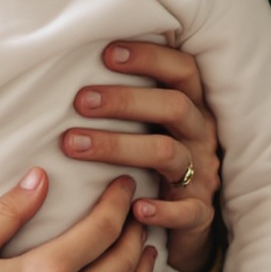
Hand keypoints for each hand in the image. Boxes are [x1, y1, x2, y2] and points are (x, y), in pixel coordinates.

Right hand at [0, 167, 167, 271]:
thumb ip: (8, 211)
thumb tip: (40, 177)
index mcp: (45, 271)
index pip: (102, 228)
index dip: (119, 202)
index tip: (125, 185)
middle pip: (123, 260)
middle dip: (137, 230)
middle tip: (140, 212)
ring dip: (144, 269)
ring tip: (148, 250)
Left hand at [66, 42, 220, 271]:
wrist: (187, 217)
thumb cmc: (153, 157)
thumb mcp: (150, 123)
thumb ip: (126, 100)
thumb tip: (68, 72)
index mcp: (192, 106)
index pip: (181, 69)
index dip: (149, 58)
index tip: (106, 54)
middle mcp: (200, 134)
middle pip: (174, 106)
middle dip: (125, 100)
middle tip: (81, 101)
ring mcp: (203, 173)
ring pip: (169, 153)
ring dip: (119, 147)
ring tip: (74, 145)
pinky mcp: (200, 212)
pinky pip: (187, 211)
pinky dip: (163, 211)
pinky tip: (135, 208)